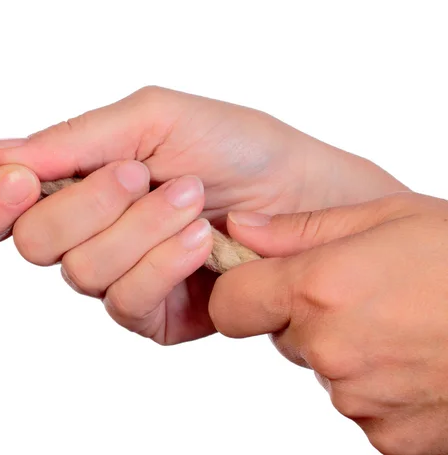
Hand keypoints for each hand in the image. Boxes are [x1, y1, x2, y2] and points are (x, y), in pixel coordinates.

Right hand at [0, 86, 405, 344]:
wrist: (302, 195)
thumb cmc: (236, 148)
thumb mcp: (155, 120)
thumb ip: (77, 139)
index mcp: (78, 184)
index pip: (0, 208)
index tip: (22, 180)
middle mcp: (88, 234)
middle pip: (33, 242)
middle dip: (89, 204)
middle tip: (141, 174)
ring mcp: (117, 277)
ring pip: (82, 271)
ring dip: (138, 228)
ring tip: (192, 200)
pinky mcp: (151, 314)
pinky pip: (127, 301)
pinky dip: (163, 263)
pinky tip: (202, 241)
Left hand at [209, 192, 447, 453]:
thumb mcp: (383, 217)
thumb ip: (297, 229)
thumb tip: (238, 230)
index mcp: (320, 290)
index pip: (230, 303)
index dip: (240, 289)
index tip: (260, 279)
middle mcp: (330, 351)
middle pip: (280, 336)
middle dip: (305, 316)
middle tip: (362, 293)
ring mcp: (361, 401)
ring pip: (323, 370)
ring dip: (346, 350)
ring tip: (403, 322)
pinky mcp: (392, 439)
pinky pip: (360, 407)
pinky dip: (378, 385)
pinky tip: (419, 358)